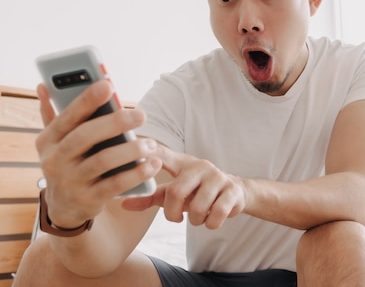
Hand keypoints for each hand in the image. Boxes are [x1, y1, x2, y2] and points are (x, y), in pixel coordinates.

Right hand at [36, 81, 161, 228]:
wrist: (63, 207)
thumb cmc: (66, 163)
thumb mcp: (54, 142)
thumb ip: (52, 114)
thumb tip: (44, 85)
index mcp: (48, 140)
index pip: (67, 116)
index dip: (86, 100)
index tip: (108, 85)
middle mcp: (55, 160)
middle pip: (85, 137)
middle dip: (115, 123)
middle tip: (141, 115)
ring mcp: (70, 182)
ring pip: (102, 161)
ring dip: (130, 151)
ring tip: (151, 144)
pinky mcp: (88, 199)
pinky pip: (114, 185)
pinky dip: (135, 174)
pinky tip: (152, 164)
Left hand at [122, 146, 245, 228]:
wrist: (235, 194)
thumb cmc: (197, 192)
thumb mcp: (174, 193)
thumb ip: (150, 197)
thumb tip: (123, 203)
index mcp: (182, 164)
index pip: (164, 154)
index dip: (153, 152)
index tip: (142, 148)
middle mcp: (200, 166)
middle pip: (176, 192)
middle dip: (173, 214)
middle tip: (176, 219)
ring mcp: (218, 176)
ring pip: (197, 208)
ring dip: (195, 221)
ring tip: (199, 217)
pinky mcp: (233, 189)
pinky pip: (217, 214)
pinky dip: (211, 223)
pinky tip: (213, 218)